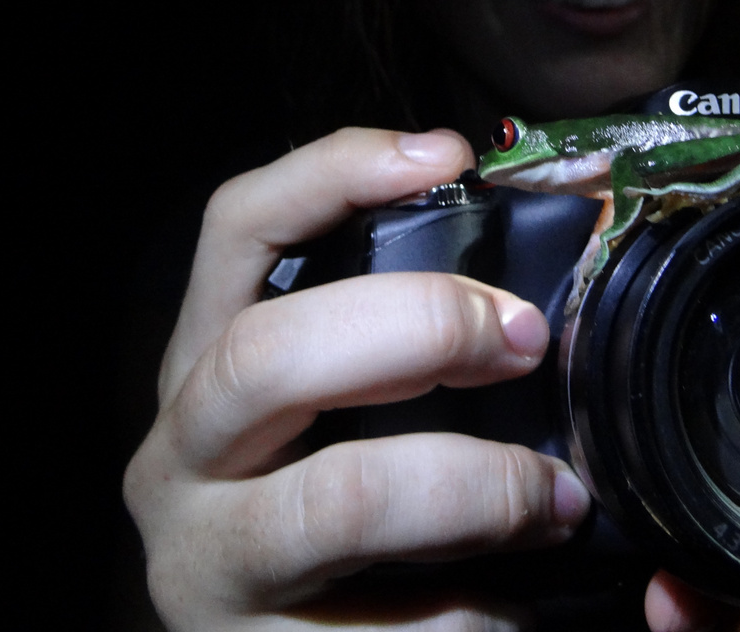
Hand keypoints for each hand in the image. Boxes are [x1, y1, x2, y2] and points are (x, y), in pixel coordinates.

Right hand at [123, 128, 591, 630]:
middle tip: (525, 338)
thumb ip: (409, 348)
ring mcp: (210, 568)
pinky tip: (513, 606)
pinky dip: (486, 613)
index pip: (235, 234)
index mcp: (207, 373)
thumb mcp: (351, 417)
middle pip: (268, 353)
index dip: (332, 173)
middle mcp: (181, 460)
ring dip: (482, 488)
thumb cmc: (348, 527)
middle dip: (420, 325)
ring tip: (558, 502)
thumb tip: (544, 267)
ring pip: (345, 496)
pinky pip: (406, 626)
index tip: (444, 154)